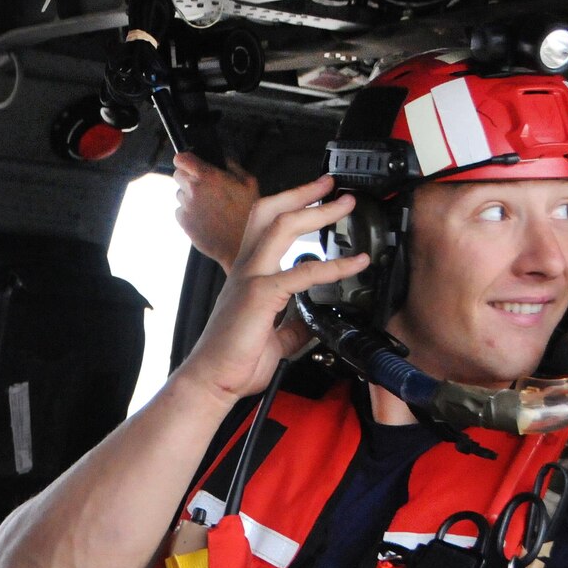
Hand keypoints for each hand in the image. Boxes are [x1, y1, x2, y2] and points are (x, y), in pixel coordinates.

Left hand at [173, 152, 259, 272]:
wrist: (243, 246)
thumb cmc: (250, 214)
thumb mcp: (249, 183)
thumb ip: (232, 166)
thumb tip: (221, 159)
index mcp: (208, 176)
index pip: (180, 158)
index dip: (186, 161)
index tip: (191, 165)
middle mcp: (193, 190)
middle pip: (178, 175)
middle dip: (188, 178)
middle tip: (205, 188)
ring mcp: (187, 207)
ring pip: (179, 194)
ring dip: (189, 197)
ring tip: (209, 207)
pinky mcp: (184, 223)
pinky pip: (180, 212)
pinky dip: (189, 213)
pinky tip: (205, 219)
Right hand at [177, 176, 368, 405]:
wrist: (212, 381)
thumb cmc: (234, 361)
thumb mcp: (275, 339)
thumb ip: (294, 325)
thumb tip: (314, 318)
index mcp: (248, 275)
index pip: (266, 227)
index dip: (291, 207)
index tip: (316, 199)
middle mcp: (247, 269)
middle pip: (271, 212)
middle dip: (303, 194)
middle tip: (332, 186)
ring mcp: (251, 278)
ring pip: (282, 226)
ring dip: (317, 211)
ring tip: (344, 204)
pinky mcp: (260, 295)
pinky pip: (302, 273)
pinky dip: (333, 266)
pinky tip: (355, 264)